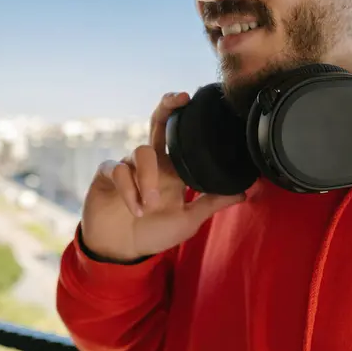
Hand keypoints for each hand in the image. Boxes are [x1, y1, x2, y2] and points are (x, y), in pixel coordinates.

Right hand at [80, 92, 244, 262]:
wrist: (122, 250)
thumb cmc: (154, 233)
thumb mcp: (188, 219)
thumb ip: (212, 203)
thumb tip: (244, 193)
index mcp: (172, 169)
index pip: (179, 136)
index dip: (184, 116)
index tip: (193, 99)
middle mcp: (152, 162)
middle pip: (157, 123)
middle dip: (167, 107)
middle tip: (180, 99)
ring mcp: (128, 166)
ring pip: (141, 152)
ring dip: (148, 178)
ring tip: (150, 205)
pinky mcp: (107, 175)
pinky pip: (118, 170)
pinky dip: (129, 190)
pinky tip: (135, 209)